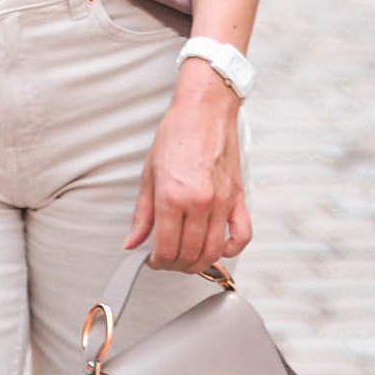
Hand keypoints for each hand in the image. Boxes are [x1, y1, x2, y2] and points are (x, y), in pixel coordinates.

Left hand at [126, 62, 251, 271]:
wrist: (204, 110)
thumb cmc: (177, 134)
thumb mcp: (149, 174)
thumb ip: (142, 214)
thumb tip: (133, 241)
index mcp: (172, 197)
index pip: (165, 249)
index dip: (156, 262)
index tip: (152, 259)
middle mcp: (199, 203)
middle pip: (189, 255)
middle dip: (174, 265)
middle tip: (167, 259)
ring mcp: (221, 202)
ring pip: (213, 252)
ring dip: (199, 264)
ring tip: (188, 258)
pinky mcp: (237, 197)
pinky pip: (242, 235)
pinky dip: (232, 250)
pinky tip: (219, 248)